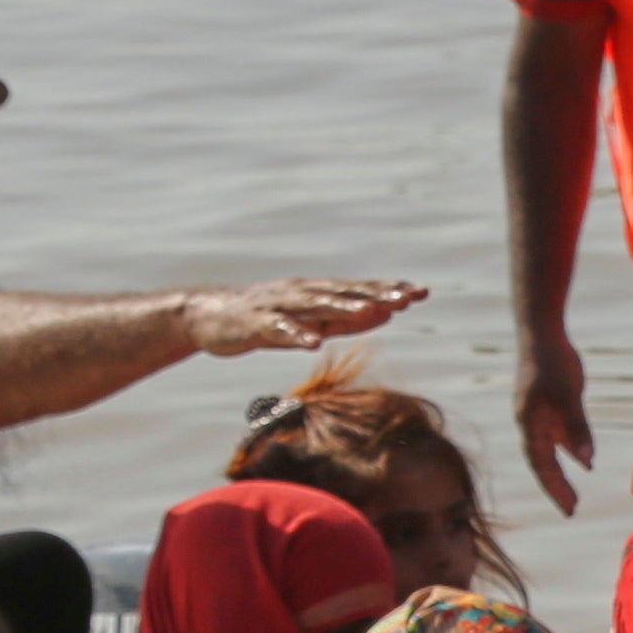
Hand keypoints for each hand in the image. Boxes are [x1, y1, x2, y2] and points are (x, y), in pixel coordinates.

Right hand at [182, 277, 424, 359]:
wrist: (210, 316)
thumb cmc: (268, 319)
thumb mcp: (313, 320)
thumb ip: (348, 318)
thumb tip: (387, 314)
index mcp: (318, 293)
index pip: (360, 289)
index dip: (389, 289)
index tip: (421, 291)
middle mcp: (303, 293)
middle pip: (345, 293)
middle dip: (377, 294)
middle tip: (408, 297)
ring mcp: (280, 306)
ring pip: (316, 305)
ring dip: (345, 307)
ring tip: (372, 311)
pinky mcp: (257, 324)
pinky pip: (279, 329)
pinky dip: (297, 334)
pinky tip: (313, 343)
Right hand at [515, 328, 595, 515]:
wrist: (541, 332)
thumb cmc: (552, 362)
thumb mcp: (568, 396)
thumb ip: (577, 428)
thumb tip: (587, 462)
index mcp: (530, 423)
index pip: (542, 465)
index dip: (555, 489)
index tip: (568, 510)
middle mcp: (532, 423)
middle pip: (544, 463)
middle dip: (556, 488)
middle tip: (571, 511)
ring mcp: (540, 414)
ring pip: (551, 451)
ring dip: (562, 474)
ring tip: (573, 497)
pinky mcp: (551, 405)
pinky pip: (560, 435)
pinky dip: (570, 449)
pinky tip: (583, 462)